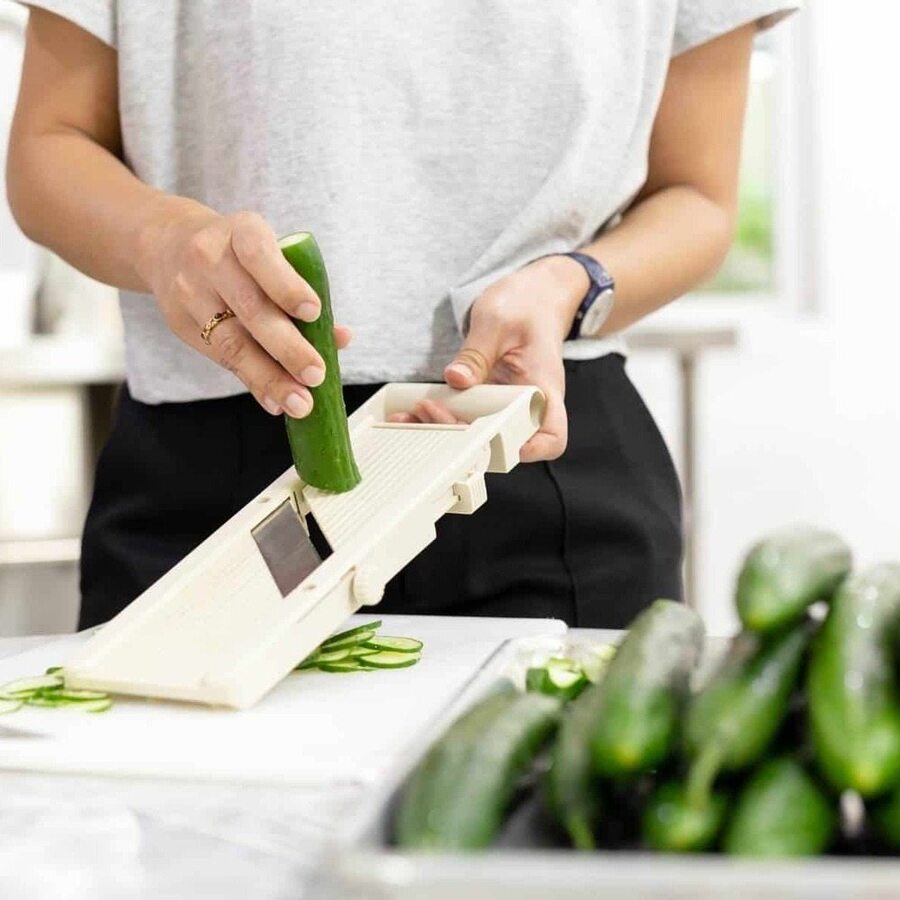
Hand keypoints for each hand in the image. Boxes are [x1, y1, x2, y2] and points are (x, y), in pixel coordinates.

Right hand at [138, 204, 350, 417]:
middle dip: (288, 347)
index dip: (287, 285)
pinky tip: (274, 401)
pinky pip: (222, 358)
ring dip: (270, 378)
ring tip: (300, 402)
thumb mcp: (270, 255)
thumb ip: (303, 292)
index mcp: (241, 232)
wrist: (169, 246)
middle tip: (316, 374)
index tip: (314, 312)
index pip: (260, 256)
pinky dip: (253, 383)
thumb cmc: (240, 255)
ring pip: (233, 342)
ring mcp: (190, 293)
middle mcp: (210, 259)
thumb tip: (341, 338)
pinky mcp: (181, 324)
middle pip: (251, 308)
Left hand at [392, 256, 586, 461]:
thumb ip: (476, 354)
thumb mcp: (498, 323)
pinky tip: (414, 411)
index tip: (496, 441)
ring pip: (480, 434)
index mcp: (544, 388)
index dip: (530, 449)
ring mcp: (506, 405)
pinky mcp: (486, 400)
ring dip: (446, 431)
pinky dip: (440, 417)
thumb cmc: (526, 306)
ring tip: (412, 416)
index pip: (551, 437)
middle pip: (504, 442)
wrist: (532, 297)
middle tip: (431, 412)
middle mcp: (528, 405)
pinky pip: (466, 417)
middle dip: (465, 438)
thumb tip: (456, 379)